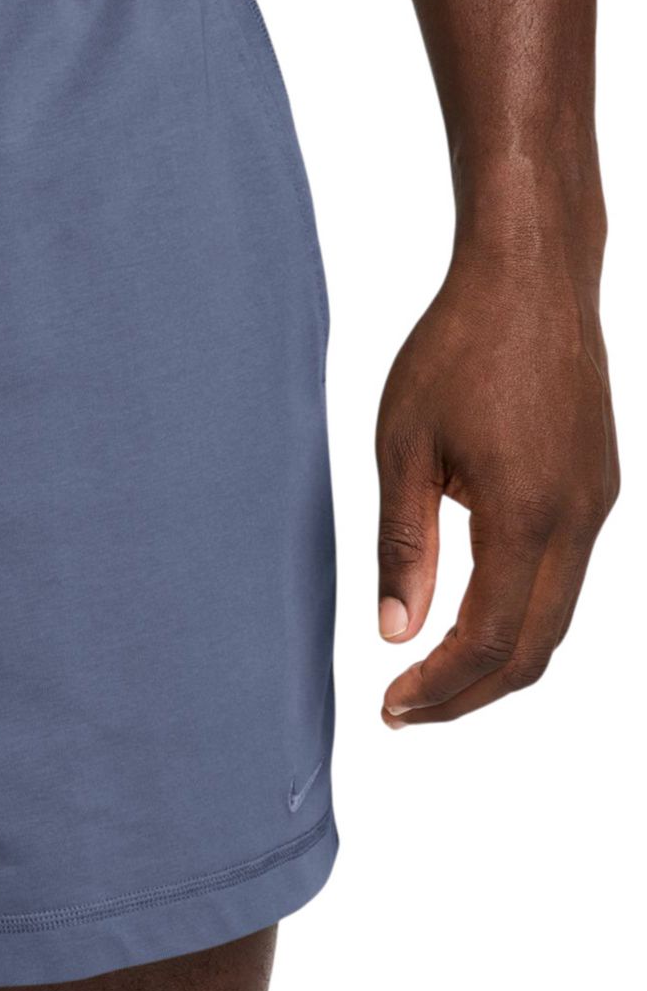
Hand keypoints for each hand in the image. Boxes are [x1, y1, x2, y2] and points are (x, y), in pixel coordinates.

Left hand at [375, 254, 617, 725]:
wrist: (532, 279)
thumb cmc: (459, 349)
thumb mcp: (404, 448)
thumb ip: (402, 546)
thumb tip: (396, 632)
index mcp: (526, 514)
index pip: (489, 639)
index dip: (440, 687)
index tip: (391, 708)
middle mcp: (578, 519)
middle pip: (535, 647)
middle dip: (470, 693)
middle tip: (405, 711)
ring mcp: (597, 504)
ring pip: (557, 617)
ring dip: (497, 659)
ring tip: (431, 677)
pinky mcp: (598, 486)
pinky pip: (565, 577)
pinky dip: (521, 616)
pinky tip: (471, 616)